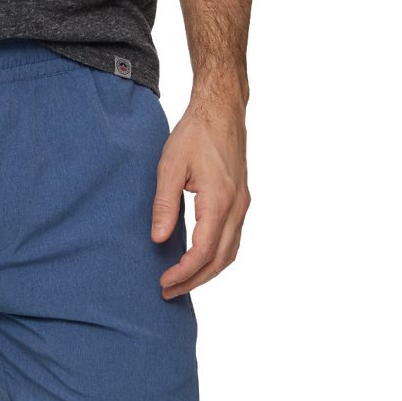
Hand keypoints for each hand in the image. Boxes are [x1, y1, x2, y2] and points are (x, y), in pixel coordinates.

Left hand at [150, 99, 252, 300]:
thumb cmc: (195, 133)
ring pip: (231, 255)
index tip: (163, 282)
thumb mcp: (170, 165)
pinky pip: (236, 242)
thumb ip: (164, 204)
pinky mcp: (243, 203)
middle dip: (193, 282)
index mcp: (218, 201)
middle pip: (219, 261)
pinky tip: (201, 263)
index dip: (183, 272)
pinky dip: (219, 260)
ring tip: (183, 284)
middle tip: (168, 292)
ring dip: (208, 275)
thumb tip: (158, 239)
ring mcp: (244, 206)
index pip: (202, 251)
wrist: (222, 108)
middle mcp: (237, 208)